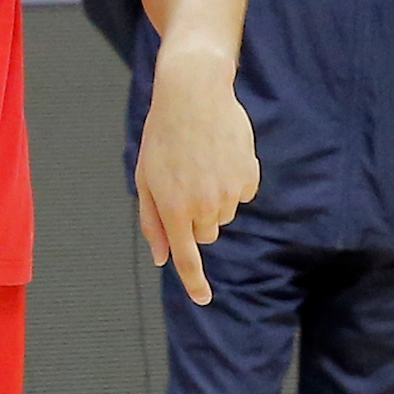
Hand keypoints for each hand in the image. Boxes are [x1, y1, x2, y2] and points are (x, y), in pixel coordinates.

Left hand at [134, 47, 258, 304]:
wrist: (194, 94)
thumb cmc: (162, 136)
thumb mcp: (145, 178)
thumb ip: (153, 221)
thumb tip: (162, 257)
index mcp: (173, 208)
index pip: (187, 257)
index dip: (195, 282)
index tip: (204, 299)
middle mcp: (203, 205)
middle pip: (206, 234)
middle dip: (195, 219)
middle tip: (185, 184)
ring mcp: (229, 192)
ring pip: (224, 214)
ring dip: (213, 198)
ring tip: (201, 163)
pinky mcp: (248, 176)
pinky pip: (242, 194)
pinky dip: (233, 182)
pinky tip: (220, 156)